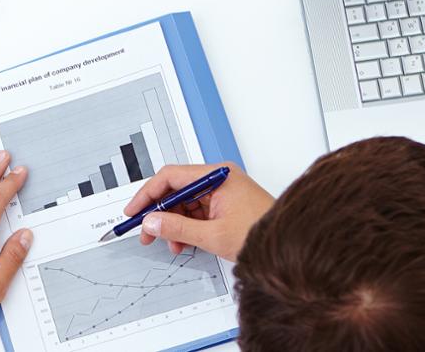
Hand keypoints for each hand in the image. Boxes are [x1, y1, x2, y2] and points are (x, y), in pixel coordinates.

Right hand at [127, 163, 272, 260]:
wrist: (290, 247)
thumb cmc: (263, 235)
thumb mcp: (212, 235)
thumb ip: (177, 228)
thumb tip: (151, 223)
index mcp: (217, 176)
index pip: (170, 177)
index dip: (148, 194)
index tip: (134, 211)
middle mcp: (219, 178)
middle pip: (176, 190)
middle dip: (160, 213)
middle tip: (146, 231)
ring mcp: (223, 191)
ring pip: (186, 203)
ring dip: (174, 224)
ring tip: (170, 243)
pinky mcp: (227, 204)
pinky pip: (198, 211)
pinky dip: (187, 226)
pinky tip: (184, 242)